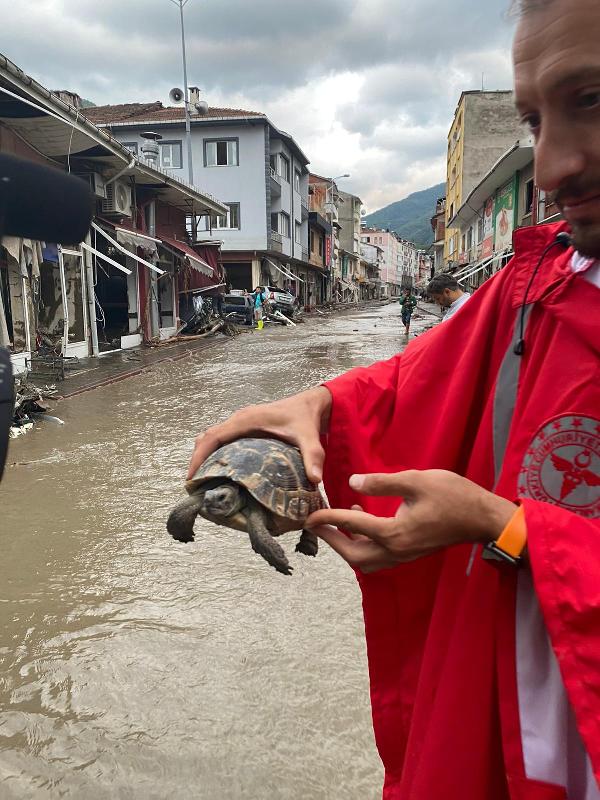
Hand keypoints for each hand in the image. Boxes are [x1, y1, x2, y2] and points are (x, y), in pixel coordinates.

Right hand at [187, 386, 331, 482]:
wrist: (310, 404)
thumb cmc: (305, 419)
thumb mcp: (310, 438)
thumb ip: (312, 457)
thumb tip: (315, 480)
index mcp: (247, 420)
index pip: (214, 436)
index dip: (199, 456)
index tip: (191, 477)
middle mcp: (239, 420)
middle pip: (207, 438)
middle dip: (197, 460)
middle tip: (195, 487)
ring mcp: (240, 423)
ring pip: (212, 438)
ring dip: (204, 457)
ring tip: (204, 482)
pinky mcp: (244, 428)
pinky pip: (221, 440)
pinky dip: (213, 453)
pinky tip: (220, 473)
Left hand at [305, 470, 516, 572]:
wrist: (482, 518)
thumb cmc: (453, 496)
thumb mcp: (416, 480)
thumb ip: (382, 482)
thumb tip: (353, 482)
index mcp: (394, 533)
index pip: (352, 527)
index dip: (328, 518)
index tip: (310, 514)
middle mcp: (396, 551)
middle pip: (353, 556)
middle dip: (331, 541)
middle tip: (316, 524)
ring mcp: (404, 555)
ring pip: (365, 560)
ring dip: (346, 546)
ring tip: (334, 524)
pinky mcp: (410, 552)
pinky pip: (378, 556)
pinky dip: (362, 544)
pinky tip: (360, 520)